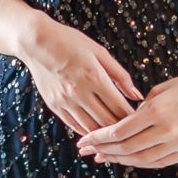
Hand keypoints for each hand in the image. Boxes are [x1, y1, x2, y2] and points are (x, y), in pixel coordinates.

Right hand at [19, 15, 144, 134]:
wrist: (36, 42)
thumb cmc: (70, 42)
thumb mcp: (99, 52)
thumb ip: (120, 75)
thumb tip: (137, 95)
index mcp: (94, 77)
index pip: (119, 106)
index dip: (132, 117)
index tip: (140, 120)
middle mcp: (79, 92)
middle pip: (106, 121)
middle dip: (121, 129)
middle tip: (132, 132)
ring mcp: (65, 101)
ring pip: (90, 128)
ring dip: (104, 134)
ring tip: (116, 136)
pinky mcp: (54, 106)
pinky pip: (74, 126)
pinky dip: (87, 131)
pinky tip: (96, 132)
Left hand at [75, 56, 177, 168]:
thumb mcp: (162, 89)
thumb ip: (141, 108)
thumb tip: (123, 122)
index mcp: (157, 111)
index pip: (119, 131)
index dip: (99, 138)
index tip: (84, 140)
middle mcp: (167, 131)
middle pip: (126, 148)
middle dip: (103, 150)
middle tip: (86, 151)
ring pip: (140, 159)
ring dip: (119, 159)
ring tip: (103, 157)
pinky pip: (158, 162)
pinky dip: (140, 162)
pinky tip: (127, 159)